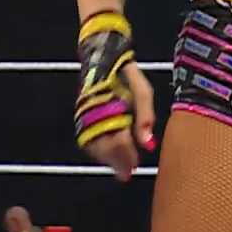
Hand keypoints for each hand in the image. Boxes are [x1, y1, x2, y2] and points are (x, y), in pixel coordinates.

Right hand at [83, 62, 154, 181]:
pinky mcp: (81, 117)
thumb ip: (146, 117)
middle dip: (117, 162)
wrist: (103, 59)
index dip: (128, 156)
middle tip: (128, 173)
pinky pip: (88, 141)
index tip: (135, 166)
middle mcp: (96, 116)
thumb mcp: (143, 91)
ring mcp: (86, 117)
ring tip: (120, 168)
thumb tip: (149, 145)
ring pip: (94, 147)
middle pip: (106, 148)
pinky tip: (109, 156)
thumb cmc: (127, 74)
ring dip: (107, 160)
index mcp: (112, 109)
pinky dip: (99, 152)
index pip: (120, 141)